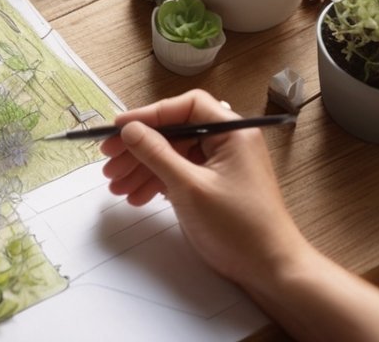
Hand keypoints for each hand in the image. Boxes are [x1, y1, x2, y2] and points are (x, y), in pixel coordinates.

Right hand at [99, 89, 307, 284]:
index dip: (149, 114)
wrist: (268, 269)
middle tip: (110, 159)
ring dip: (142, 169)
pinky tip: (136, 196)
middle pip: (173, 132)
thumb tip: (130, 130)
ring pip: (172, 156)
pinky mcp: (213, 186)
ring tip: (116, 185)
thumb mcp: (190, 186)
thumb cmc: (241, 227)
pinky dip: (156, 183)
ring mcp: (219, 166)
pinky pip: (178, 174)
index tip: (120, 127)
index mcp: (232, 133)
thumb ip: (157, 153)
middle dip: (139, 147)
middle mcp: (227, 143)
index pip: (184, 107)